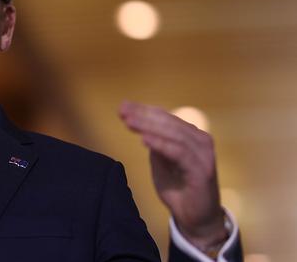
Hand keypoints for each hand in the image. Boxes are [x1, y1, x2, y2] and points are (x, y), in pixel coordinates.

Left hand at [118, 101, 228, 250]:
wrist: (196, 219)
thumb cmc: (178, 189)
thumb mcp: (161, 162)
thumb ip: (155, 144)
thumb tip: (140, 124)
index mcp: (190, 136)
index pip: (165, 117)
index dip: (144, 110)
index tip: (123, 106)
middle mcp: (200, 141)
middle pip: (169, 122)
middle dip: (143, 115)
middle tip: (123, 110)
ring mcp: (203, 155)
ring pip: (174, 134)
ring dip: (149, 127)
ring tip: (129, 122)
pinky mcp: (202, 171)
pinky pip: (179, 153)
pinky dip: (160, 144)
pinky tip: (144, 140)